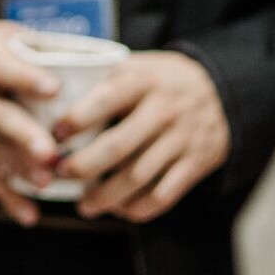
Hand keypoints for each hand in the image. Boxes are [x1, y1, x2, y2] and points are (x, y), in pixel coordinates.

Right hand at [0, 19, 59, 227]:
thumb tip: (82, 55)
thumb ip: (33, 45)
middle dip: (23, 136)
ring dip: (17, 169)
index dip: (28, 79)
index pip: (5, 67)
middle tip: (50, 153)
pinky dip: (3, 194)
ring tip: (44, 183)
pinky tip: (27, 213)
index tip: (54, 89)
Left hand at [53, 50, 230, 220]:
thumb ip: (105, 77)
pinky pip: (163, 195)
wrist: (224, 91)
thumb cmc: (164, 79)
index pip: (106, 99)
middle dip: (83, 166)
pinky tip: (118, 209)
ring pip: (138, 177)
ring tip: (84, 204)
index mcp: (145, 80)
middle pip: (118, 146)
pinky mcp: (196, 164)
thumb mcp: (139, 65)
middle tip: (60, 174)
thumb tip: (50, 93)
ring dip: (106, 196)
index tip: (55, 134)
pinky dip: (137, 208)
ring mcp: (182, 139)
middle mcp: (164, 109)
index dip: (77, 119)